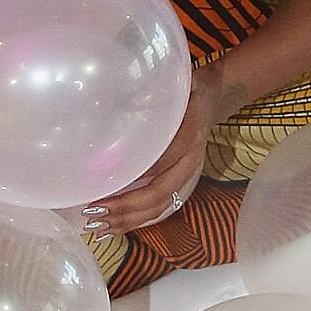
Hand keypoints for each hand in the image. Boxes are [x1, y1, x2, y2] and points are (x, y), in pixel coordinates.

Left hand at [81, 70, 227, 234]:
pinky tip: (114, 226)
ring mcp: (186, 173)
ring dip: (129, 219)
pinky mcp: (179, 180)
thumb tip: (121, 99)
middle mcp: (190, 159)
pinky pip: (160, 206)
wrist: (214, 97)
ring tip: (100, 227)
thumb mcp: (179, 83)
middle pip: (160, 192)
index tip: (111, 180)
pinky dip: (136, 219)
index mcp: (190, 133)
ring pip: (160, 205)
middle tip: (95, 211)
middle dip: (127, 206)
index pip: (166, 158)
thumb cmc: (190, 90)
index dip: (140, 171)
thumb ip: (156, 91)